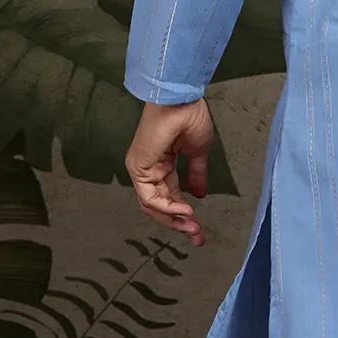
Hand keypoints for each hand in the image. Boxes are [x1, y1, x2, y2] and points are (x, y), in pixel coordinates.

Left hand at [125, 98, 214, 246]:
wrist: (183, 101)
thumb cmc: (190, 118)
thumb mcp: (197, 153)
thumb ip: (196, 174)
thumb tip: (200, 194)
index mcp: (161, 165)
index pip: (170, 197)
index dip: (184, 215)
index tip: (198, 229)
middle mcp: (148, 169)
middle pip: (159, 206)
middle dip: (178, 223)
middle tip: (197, 236)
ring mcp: (141, 169)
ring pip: (152, 206)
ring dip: (173, 219)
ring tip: (192, 226)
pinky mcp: (138, 168)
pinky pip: (150, 197)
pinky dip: (167, 207)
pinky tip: (184, 210)